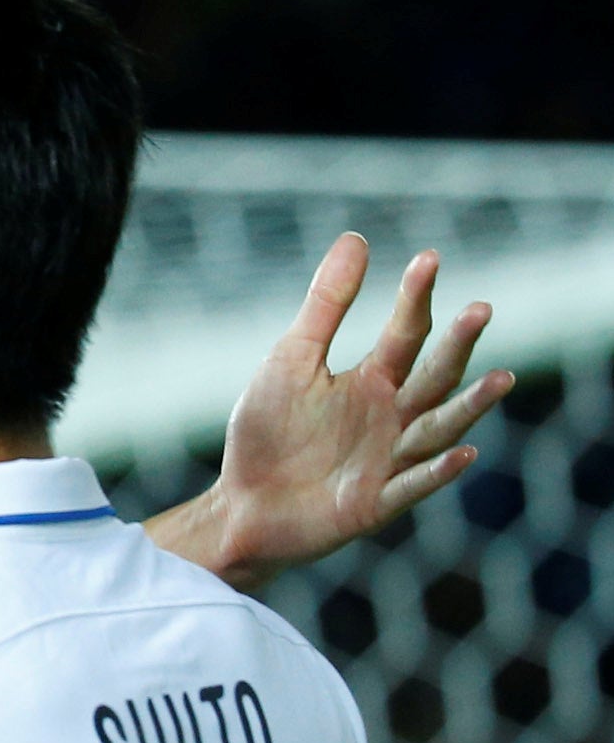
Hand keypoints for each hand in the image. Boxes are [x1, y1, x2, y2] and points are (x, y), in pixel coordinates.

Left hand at [164, 235, 511, 589]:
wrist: (241, 505)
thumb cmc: (269, 432)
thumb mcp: (292, 362)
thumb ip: (326, 307)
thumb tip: (356, 238)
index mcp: (374, 381)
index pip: (406, 334)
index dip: (416, 298)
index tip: (429, 258)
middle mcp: (392, 417)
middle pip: (434, 376)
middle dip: (456, 345)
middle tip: (479, 309)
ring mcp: (388, 461)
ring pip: (438, 430)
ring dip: (469, 407)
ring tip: (501, 378)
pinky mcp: (373, 504)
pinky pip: (411, 486)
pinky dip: (436, 472)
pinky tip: (462, 452)